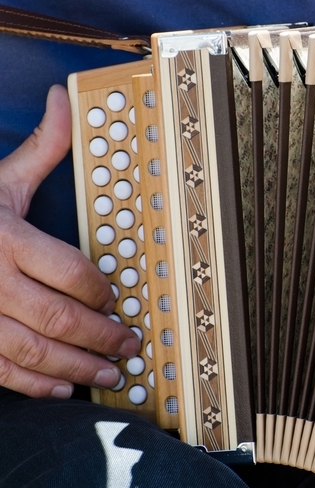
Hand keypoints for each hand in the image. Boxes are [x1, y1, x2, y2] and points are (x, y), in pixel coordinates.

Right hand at [0, 85, 139, 397]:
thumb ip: (40, 147)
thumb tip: (63, 101)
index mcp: (4, 237)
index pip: (68, 271)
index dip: (101, 290)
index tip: (119, 299)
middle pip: (58, 315)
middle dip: (101, 335)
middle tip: (129, 344)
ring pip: (32, 350)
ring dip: (76, 365)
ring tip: (109, 373)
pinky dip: (33, 384)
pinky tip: (61, 387)